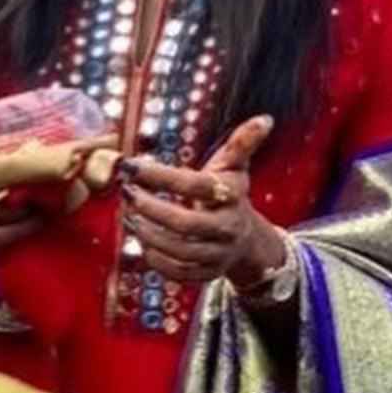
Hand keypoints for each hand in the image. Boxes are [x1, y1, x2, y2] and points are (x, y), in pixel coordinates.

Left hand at [122, 115, 284, 287]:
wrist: (248, 239)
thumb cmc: (231, 193)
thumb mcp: (234, 167)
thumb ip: (243, 143)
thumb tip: (265, 119)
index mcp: (231, 195)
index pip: (194, 185)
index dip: (161, 176)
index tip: (131, 166)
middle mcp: (227, 227)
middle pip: (185, 223)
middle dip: (151, 209)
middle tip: (127, 193)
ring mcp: (217, 253)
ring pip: (179, 251)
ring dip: (148, 233)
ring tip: (128, 214)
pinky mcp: (207, 273)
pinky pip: (178, 272)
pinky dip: (155, 259)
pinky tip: (140, 239)